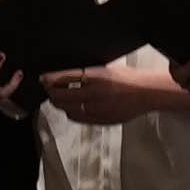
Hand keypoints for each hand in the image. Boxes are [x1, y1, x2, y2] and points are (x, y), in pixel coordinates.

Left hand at [35, 64, 189, 125]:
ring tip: (59, 98)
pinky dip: (71, 112)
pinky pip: (77, 118)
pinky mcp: (100, 120)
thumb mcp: (105, 69)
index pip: (63, 78)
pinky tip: (72, 107)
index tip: (43, 78)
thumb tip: (64, 76)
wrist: (146, 93)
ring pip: (67, 109)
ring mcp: (96, 109)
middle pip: (60, 96)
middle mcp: (93, 93)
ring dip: (60, 103)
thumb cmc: (128, 78)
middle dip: (51, 92)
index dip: (49, 79)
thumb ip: (86, 73)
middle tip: (48, 89)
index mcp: (94, 77)